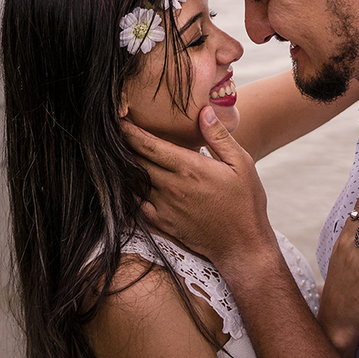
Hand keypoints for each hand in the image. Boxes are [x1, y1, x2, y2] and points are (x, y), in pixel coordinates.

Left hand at [121, 107, 275, 265]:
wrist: (242, 246)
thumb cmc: (246, 203)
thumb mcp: (242, 164)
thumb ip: (219, 137)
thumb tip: (204, 111)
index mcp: (189, 168)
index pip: (149, 145)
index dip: (130, 131)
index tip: (119, 120)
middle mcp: (172, 186)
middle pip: (136, 161)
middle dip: (123, 146)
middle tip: (112, 134)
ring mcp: (164, 206)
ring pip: (133, 182)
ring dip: (124, 169)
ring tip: (116, 156)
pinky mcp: (162, 223)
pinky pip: (136, 204)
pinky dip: (128, 193)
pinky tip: (127, 184)